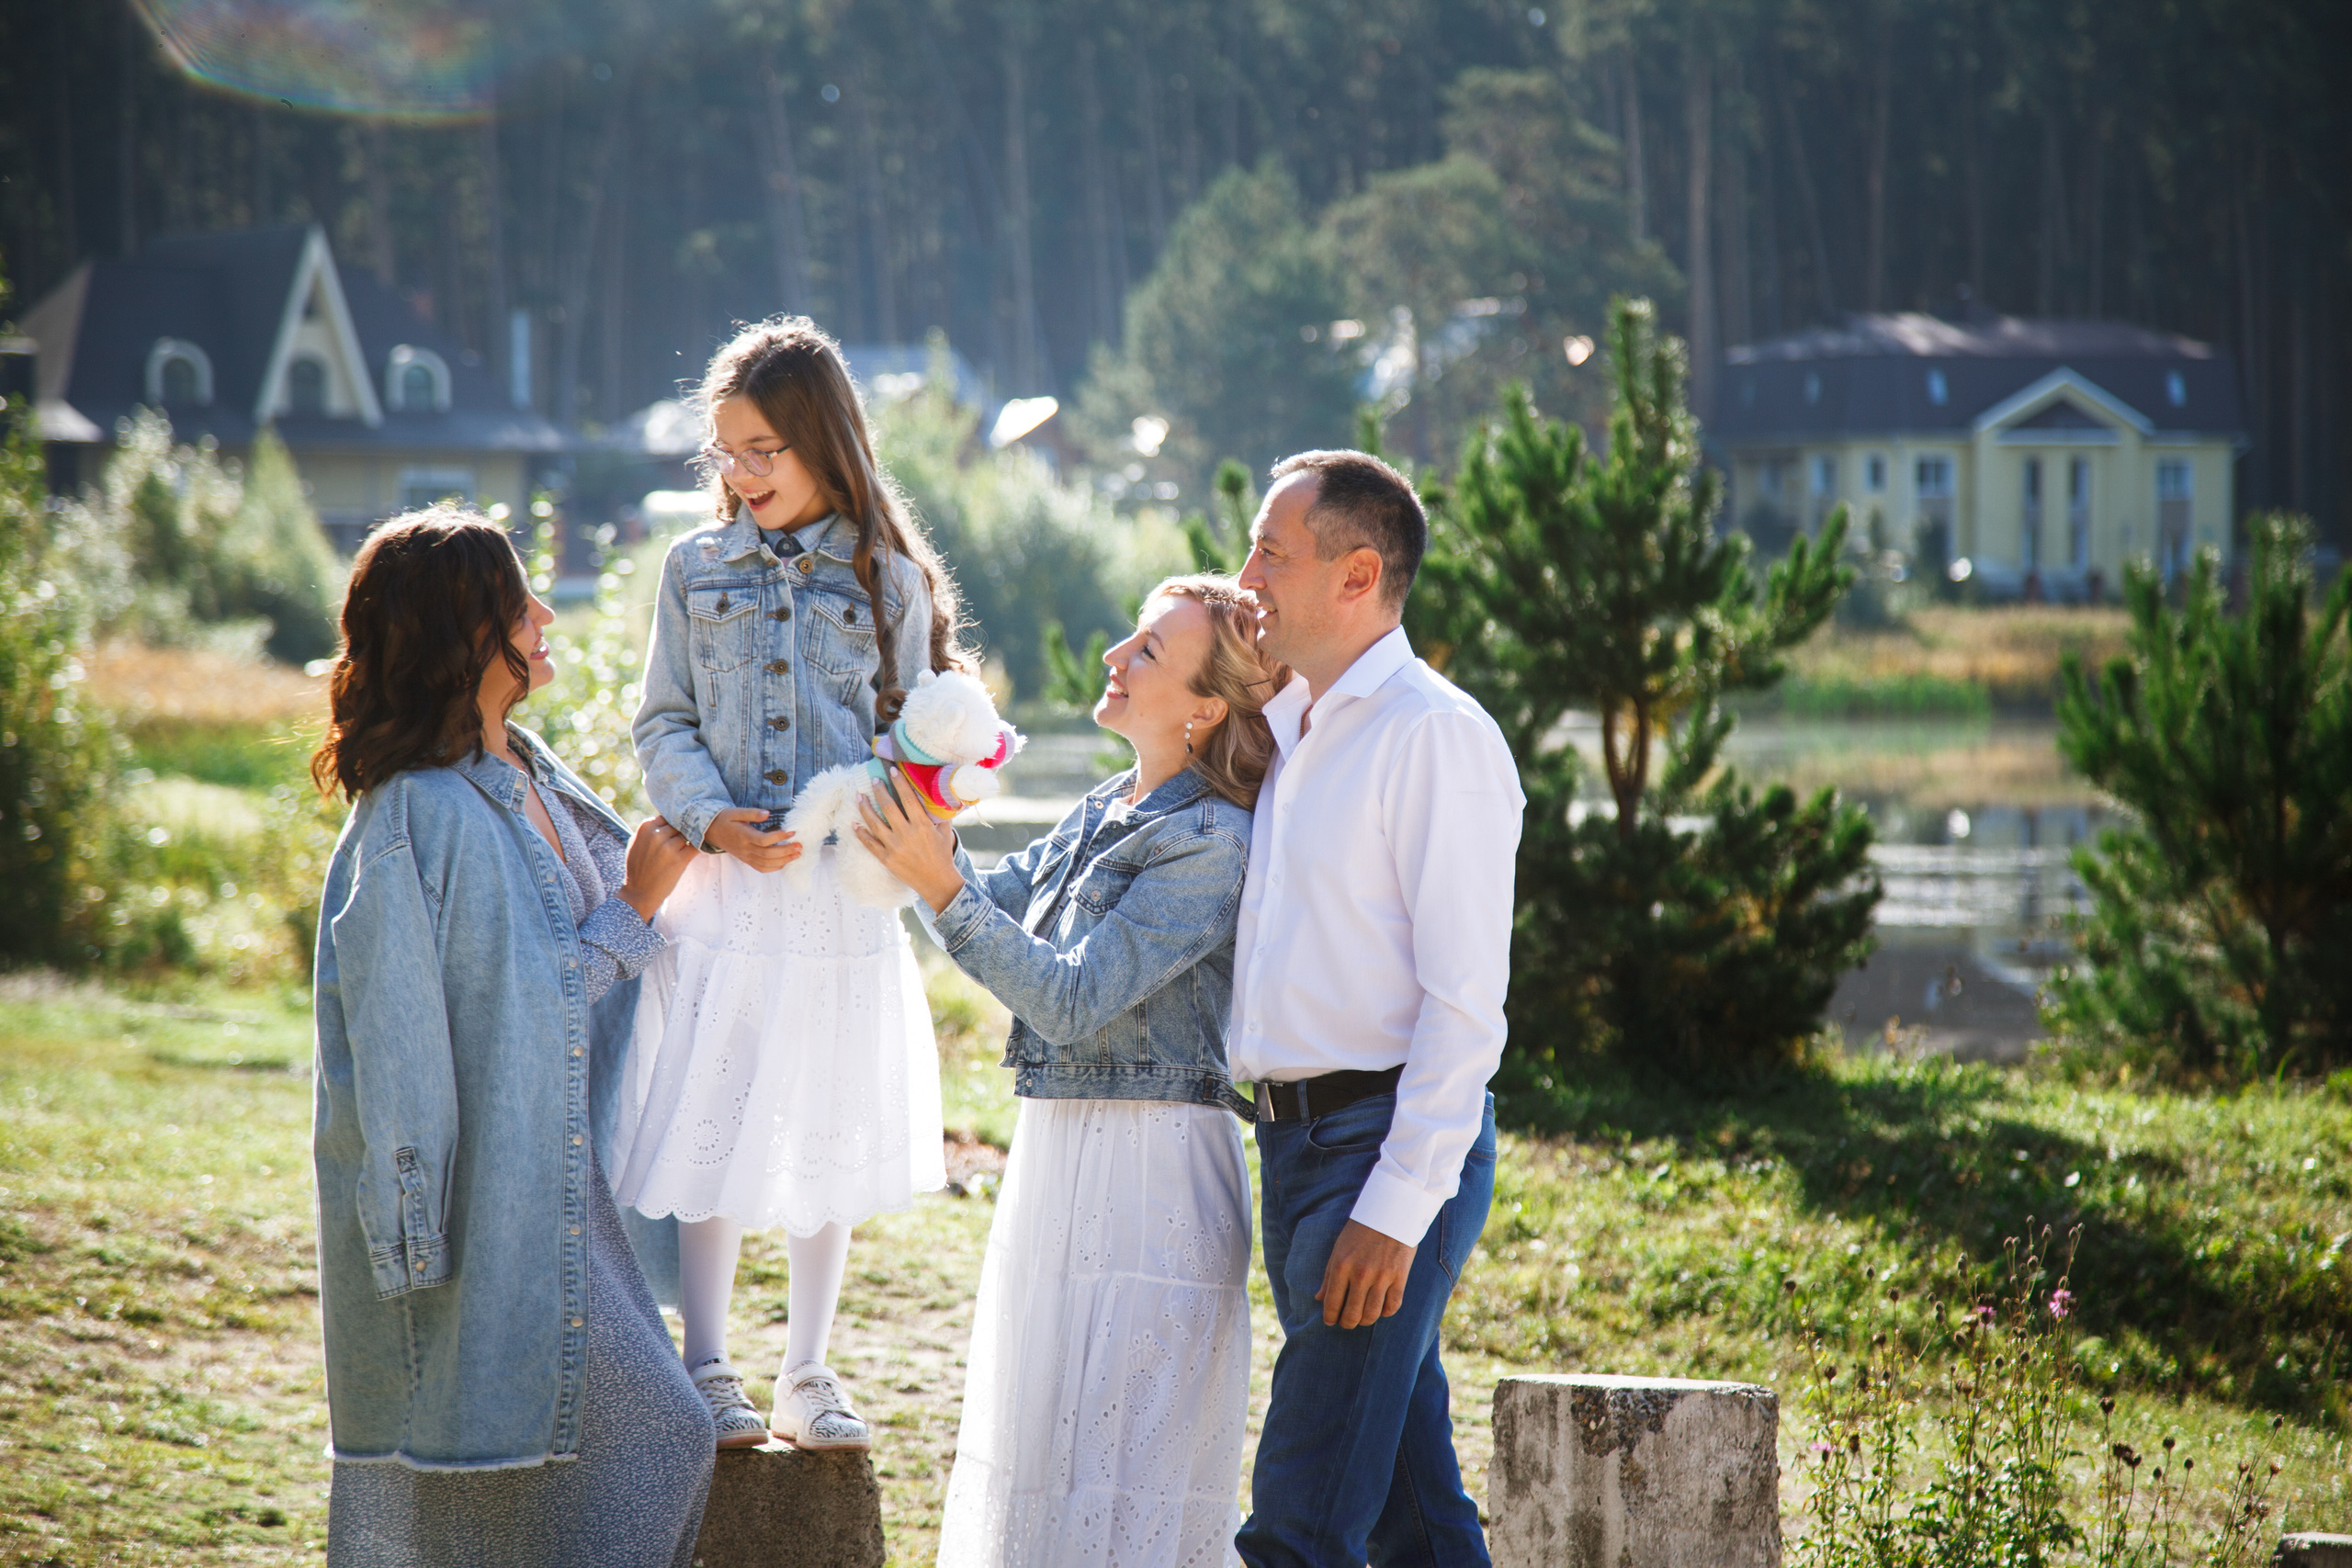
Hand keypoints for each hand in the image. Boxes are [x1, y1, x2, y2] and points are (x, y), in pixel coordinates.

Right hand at [618, 817, 700, 921]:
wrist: (639, 892)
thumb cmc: (638, 867)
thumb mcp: (637, 842)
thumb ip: (651, 829)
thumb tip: (667, 818)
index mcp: (646, 827)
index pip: (668, 816)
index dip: (674, 824)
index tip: (676, 830)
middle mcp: (657, 834)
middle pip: (680, 824)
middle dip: (683, 831)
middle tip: (685, 840)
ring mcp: (669, 846)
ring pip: (688, 835)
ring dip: (690, 841)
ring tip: (687, 848)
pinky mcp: (680, 859)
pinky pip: (696, 847)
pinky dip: (699, 848)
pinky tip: (697, 851)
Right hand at [704, 805, 802, 872]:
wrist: (711, 832)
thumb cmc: (725, 819)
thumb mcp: (736, 811)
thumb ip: (751, 813)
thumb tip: (767, 813)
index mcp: (743, 836)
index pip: (763, 840)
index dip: (778, 837)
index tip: (792, 832)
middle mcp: (745, 849)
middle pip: (767, 854)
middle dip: (785, 851)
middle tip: (799, 845)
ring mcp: (745, 856)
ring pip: (766, 863)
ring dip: (783, 860)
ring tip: (797, 854)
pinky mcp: (746, 860)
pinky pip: (761, 868)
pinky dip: (774, 868)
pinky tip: (785, 862)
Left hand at [852, 774, 965, 913]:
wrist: (938, 883)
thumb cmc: (942, 855)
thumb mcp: (945, 832)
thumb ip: (938, 814)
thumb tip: (935, 796)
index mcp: (923, 826)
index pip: (908, 799)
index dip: (900, 783)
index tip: (892, 771)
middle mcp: (907, 835)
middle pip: (888, 808)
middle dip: (879, 791)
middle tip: (873, 780)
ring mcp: (895, 848)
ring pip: (875, 824)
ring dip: (865, 809)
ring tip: (858, 797)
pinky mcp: (887, 859)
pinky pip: (870, 844)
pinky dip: (861, 833)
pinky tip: (854, 823)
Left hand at [1315, 1220, 1414, 1328]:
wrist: (1390, 1212)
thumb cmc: (1360, 1230)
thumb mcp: (1338, 1249)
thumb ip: (1328, 1275)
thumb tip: (1318, 1298)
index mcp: (1341, 1266)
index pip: (1332, 1303)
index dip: (1330, 1317)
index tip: (1330, 1321)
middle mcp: (1360, 1274)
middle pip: (1352, 1314)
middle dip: (1347, 1323)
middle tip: (1346, 1322)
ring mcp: (1381, 1276)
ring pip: (1372, 1314)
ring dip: (1365, 1321)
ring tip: (1362, 1318)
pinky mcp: (1400, 1276)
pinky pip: (1392, 1306)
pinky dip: (1385, 1312)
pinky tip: (1381, 1309)